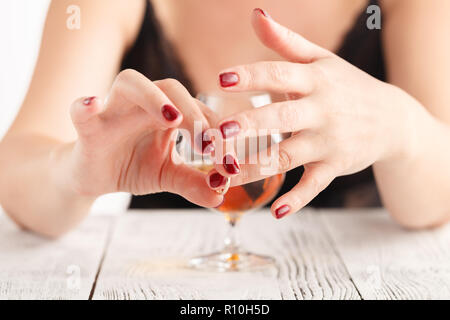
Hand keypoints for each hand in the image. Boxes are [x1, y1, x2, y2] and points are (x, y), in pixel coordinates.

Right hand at [66, 69, 222, 206]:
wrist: (94, 176)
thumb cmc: (134, 167)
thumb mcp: (168, 175)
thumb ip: (194, 183)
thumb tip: (220, 196)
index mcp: (168, 112)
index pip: (198, 112)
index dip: (217, 133)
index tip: (230, 163)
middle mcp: (143, 103)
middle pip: (171, 88)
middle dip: (194, 113)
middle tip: (208, 145)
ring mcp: (114, 110)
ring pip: (130, 84)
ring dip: (153, 97)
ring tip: (172, 119)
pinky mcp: (88, 127)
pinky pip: (81, 111)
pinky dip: (84, 106)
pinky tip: (92, 104)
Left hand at [209, 9, 413, 217]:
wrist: (392, 119)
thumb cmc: (346, 85)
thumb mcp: (321, 59)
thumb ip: (285, 41)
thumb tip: (255, 14)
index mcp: (315, 80)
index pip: (279, 73)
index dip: (251, 76)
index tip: (221, 80)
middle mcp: (322, 110)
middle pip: (282, 117)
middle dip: (252, 125)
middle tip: (221, 132)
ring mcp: (329, 142)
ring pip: (289, 156)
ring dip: (257, 166)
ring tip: (225, 175)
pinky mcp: (334, 167)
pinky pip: (314, 186)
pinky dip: (297, 199)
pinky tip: (275, 212)